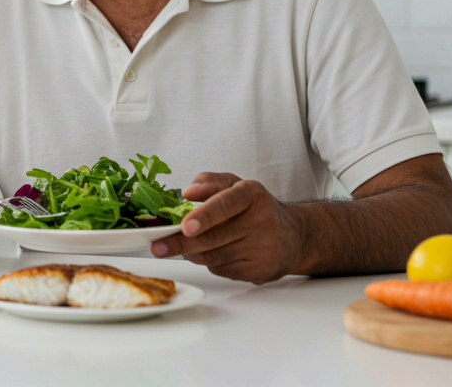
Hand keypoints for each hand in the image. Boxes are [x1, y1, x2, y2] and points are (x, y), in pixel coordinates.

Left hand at [150, 172, 303, 284]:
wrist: (294, 236)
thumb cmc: (256, 208)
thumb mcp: (236, 186)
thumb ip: (210, 182)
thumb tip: (188, 191)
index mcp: (252, 194)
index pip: (226, 203)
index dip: (204, 215)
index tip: (185, 225)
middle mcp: (261, 220)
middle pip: (213, 237)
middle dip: (180, 243)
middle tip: (158, 247)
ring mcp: (263, 248)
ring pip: (213, 256)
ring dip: (191, 253)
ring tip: (182, 246)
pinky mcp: (260, 270)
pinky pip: (222, 269)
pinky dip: (209, 263)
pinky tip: (212, 254)